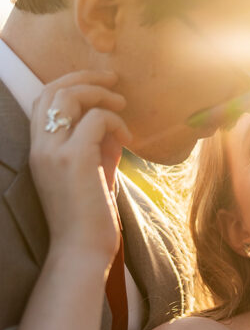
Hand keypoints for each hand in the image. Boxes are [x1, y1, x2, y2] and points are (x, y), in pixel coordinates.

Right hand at [30, 71, 130, 267]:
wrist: (82, 252)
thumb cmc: (89, 221)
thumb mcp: (94, 176)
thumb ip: (100, 149)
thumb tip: (116, 127)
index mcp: (39, 150)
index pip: (44, 100)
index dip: (70, 84)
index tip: (99, 85)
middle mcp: (41, 146)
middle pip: (53, 89)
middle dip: (85, 77)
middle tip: (114, 80)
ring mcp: (54, 151)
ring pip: (71, 96)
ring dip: (101, 94)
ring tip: (123, 106)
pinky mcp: (75, 159)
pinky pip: (97, 119)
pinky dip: (116, 121)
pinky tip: (128, 140)